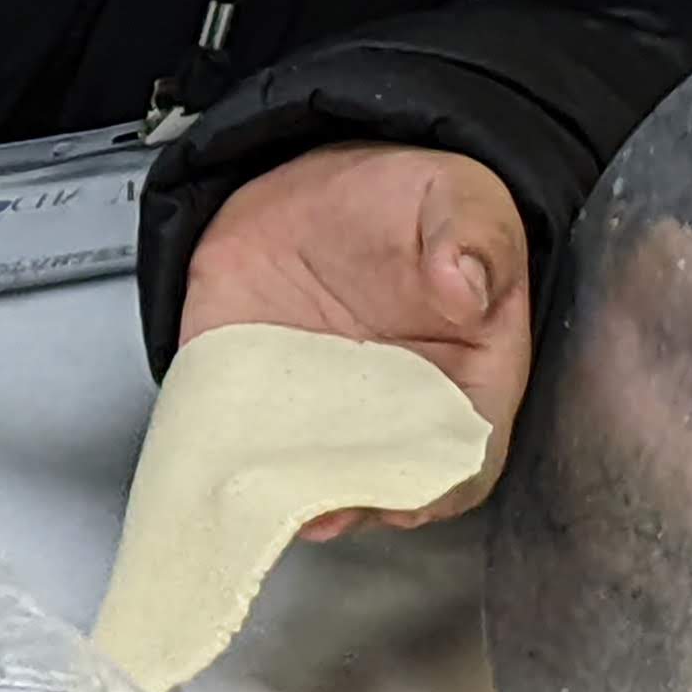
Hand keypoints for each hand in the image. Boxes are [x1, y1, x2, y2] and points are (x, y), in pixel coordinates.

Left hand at [178, 143, 529, 537]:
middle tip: (323, 508)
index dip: (442, 485)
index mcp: (464, 379)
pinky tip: (219, 459)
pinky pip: (245, 437)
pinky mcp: (256, 394)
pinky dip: (230, 454)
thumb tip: (465, 286)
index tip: (413, 494)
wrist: (317, 183)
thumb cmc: (408, 203)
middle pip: (383, 484)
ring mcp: (321, 410)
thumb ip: (472, 236)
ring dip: (289, 492)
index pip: (464, 456)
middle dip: (354, 503)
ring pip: (310, 474)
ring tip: (267, 493)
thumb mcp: (458, 198)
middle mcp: (393, 411)